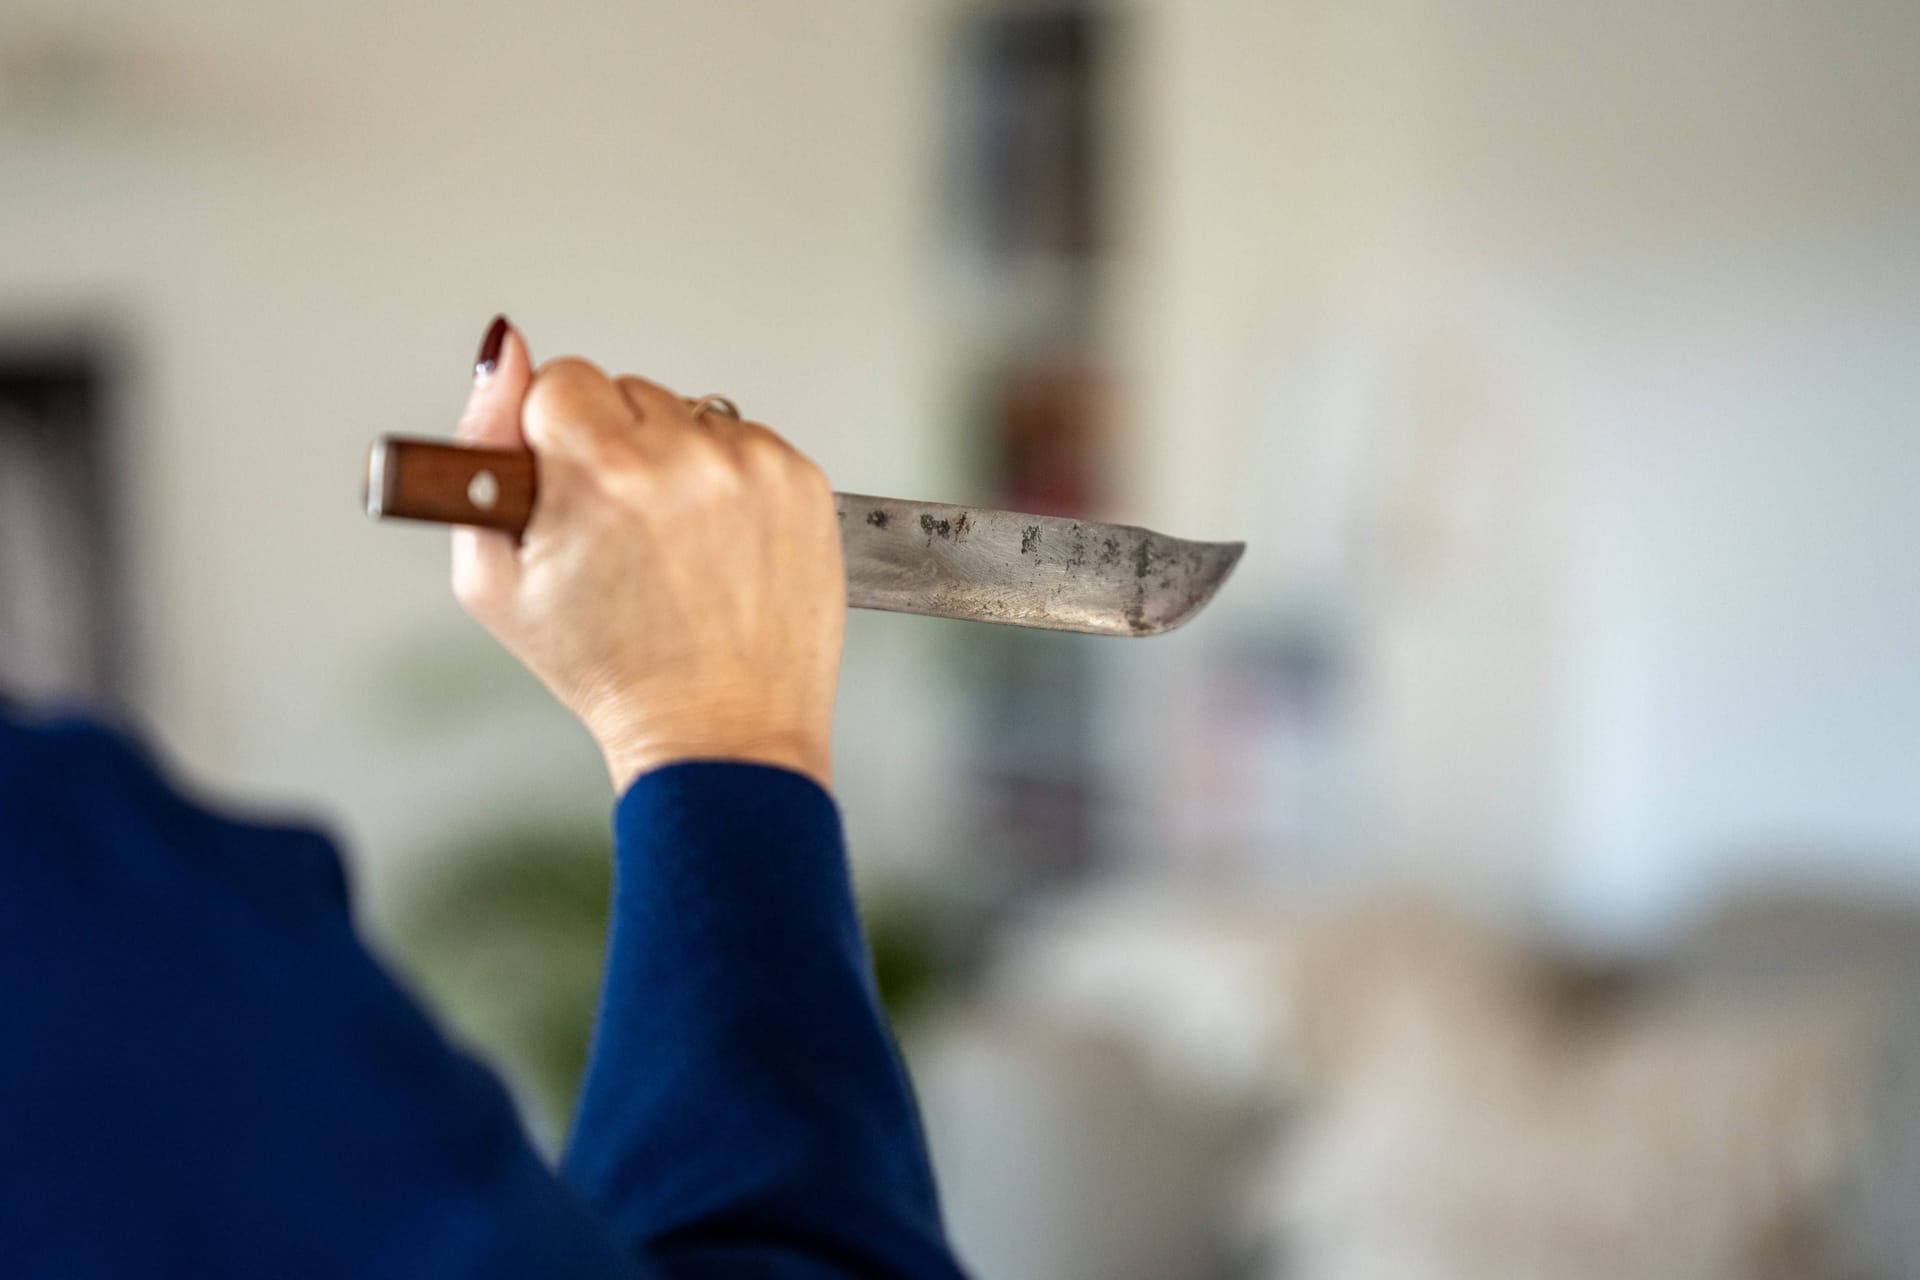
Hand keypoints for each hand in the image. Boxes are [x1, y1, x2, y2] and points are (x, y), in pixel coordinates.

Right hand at [449, 319, 844, 793]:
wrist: (719, 732)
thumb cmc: (610, 670)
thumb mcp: (493, 577)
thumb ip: (480, 444)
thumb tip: (501, 350)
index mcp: (604, 470)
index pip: (562, 377)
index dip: (553, 437)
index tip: (569, 492)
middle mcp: (688, 458)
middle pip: (628, 391)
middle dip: (616, 448)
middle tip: (622, 533)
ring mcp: (756, 468)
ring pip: (691, 416)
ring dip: (677, 462)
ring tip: (674, 546)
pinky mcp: (804, 483)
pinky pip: (747, 445)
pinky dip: (730, 483)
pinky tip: (716, 546)